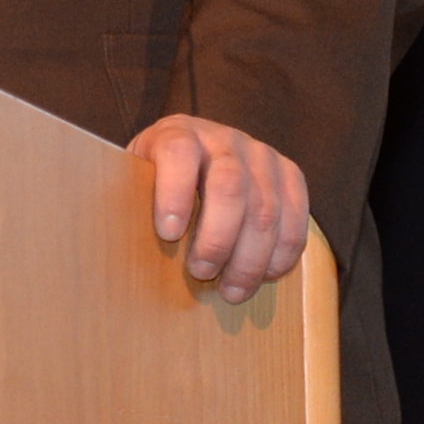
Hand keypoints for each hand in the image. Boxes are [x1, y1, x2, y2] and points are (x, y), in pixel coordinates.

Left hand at [126, 113, 309, 303]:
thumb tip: (127, 248)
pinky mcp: (289, 173)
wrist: (196, 154)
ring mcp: (260, 153)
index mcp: (177, 133)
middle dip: (217, 239)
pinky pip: (296, 217)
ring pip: (265, 208)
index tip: (168, 235)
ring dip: (250, 258)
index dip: (173, 194)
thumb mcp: (137, 181)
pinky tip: (264, 275)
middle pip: (228, 186)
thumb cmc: (158, 180)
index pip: (177, 153)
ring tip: (231, 290)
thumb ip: (135, 202)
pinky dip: (281, 253)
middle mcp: (222, 138)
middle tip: (201, 273)